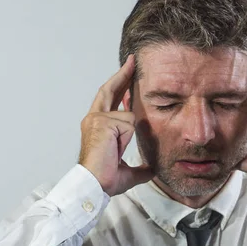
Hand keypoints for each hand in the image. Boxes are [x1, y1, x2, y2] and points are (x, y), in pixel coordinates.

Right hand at [78, 55, 153, 195]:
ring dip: (128, 137)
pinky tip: (114, 149)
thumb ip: (140, 167)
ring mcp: (96, 119)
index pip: (110, 100)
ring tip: (114, 152)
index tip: (128, 74)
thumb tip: (152, 170)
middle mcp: (93, 119)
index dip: (120, 87)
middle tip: (133, 61)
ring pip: (130, 117)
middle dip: (123, 75)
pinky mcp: (102, 122)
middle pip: (110, 90)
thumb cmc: (105, 179)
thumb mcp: (129, 172)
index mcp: (98, 127)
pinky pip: (128, 123)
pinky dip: (126, 138)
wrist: (94, 185)